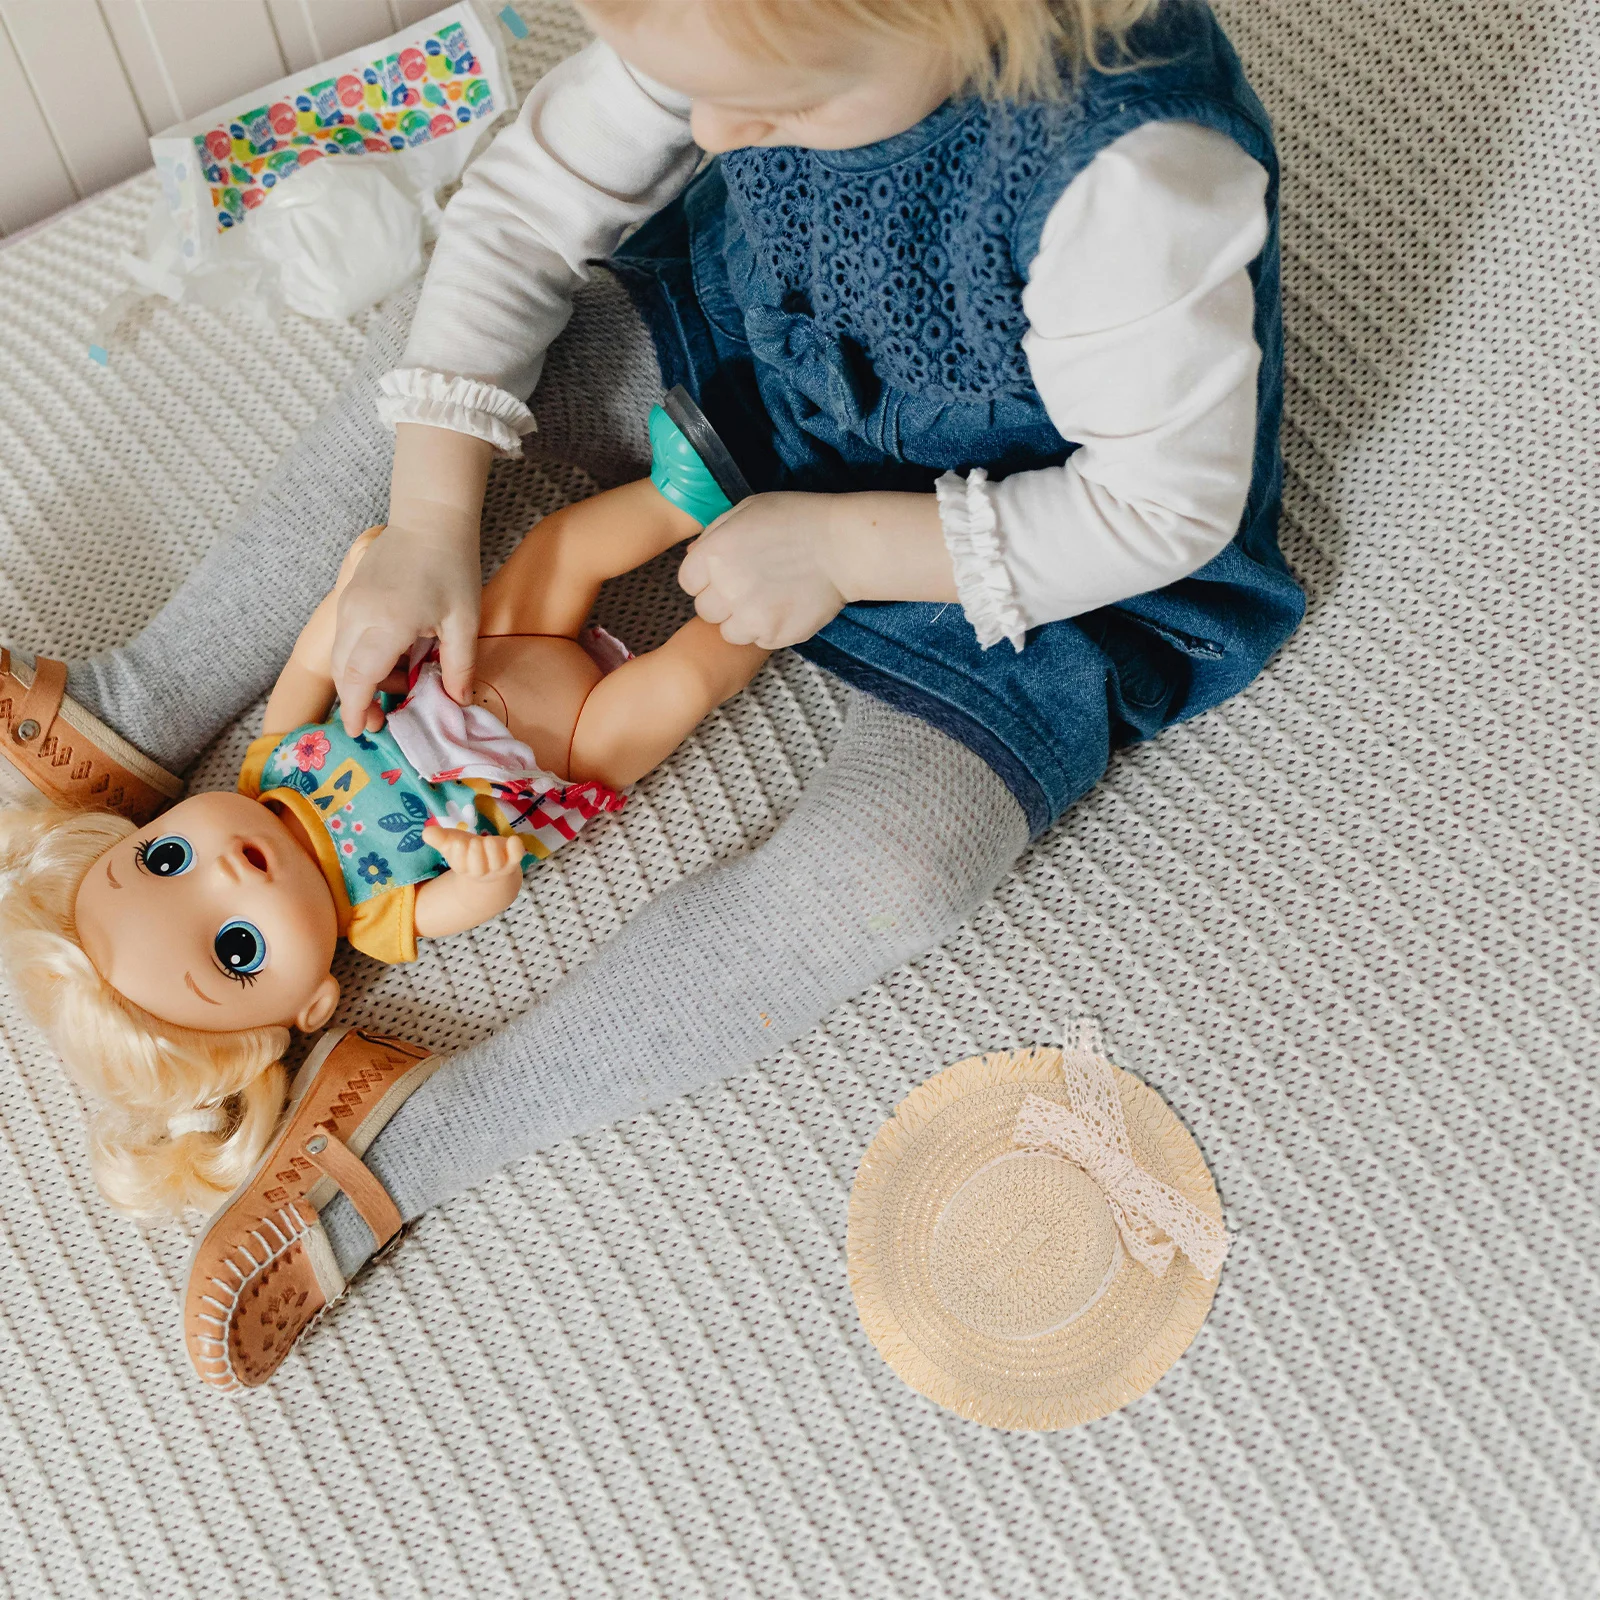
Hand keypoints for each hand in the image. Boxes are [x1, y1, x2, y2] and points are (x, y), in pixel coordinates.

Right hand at [331, 516, 480, 734]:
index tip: (361, 732)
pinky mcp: (349, 595)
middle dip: (358, 701)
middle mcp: (357, 614)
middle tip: (382, 721)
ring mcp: (349, 602)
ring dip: (364, 678)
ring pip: (342, 655)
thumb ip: (459, 667)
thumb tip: (458, 704)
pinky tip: (396, 658)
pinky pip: (346, 637)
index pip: (359, 679)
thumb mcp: (464, 622)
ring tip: (404, 681)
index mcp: (386, 623)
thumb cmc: (452, 567)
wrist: (430, 518)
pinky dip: (362, 657)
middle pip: (343, 672)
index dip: (357, 710)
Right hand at [422, 822, 526, 878]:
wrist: (494, 870)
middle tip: (475, 842)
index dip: (459, 855)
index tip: (457, 843)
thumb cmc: (469, 854)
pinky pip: (516, 858)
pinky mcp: (513, 860)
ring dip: (493, 850)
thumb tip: (427, 832)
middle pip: (478, 868)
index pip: (460, 865)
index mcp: (464, 867)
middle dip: (476, 854)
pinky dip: (516, 849)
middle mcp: (482, 870)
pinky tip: (513, 839)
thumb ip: (440, 839)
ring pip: (497, 863)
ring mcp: (499, 867)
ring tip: (489, 840)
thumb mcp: (453, 845)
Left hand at [677, 492, 848, 648]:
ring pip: (728, 631)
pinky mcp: (774, 635)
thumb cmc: (797, 519)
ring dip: (742, 619)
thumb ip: (713, 533)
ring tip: (768, 598)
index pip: (687, 582)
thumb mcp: (748, 510)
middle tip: (751, 585)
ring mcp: (750, 616)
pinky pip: (757, 640)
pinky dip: (768, 628)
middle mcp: (726, 588)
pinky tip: (785, 606)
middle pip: (705, 610)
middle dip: (723, 600)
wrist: (843, 546)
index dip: (706, 578)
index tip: (727, 572)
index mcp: (714, 554)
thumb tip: (691, 555)